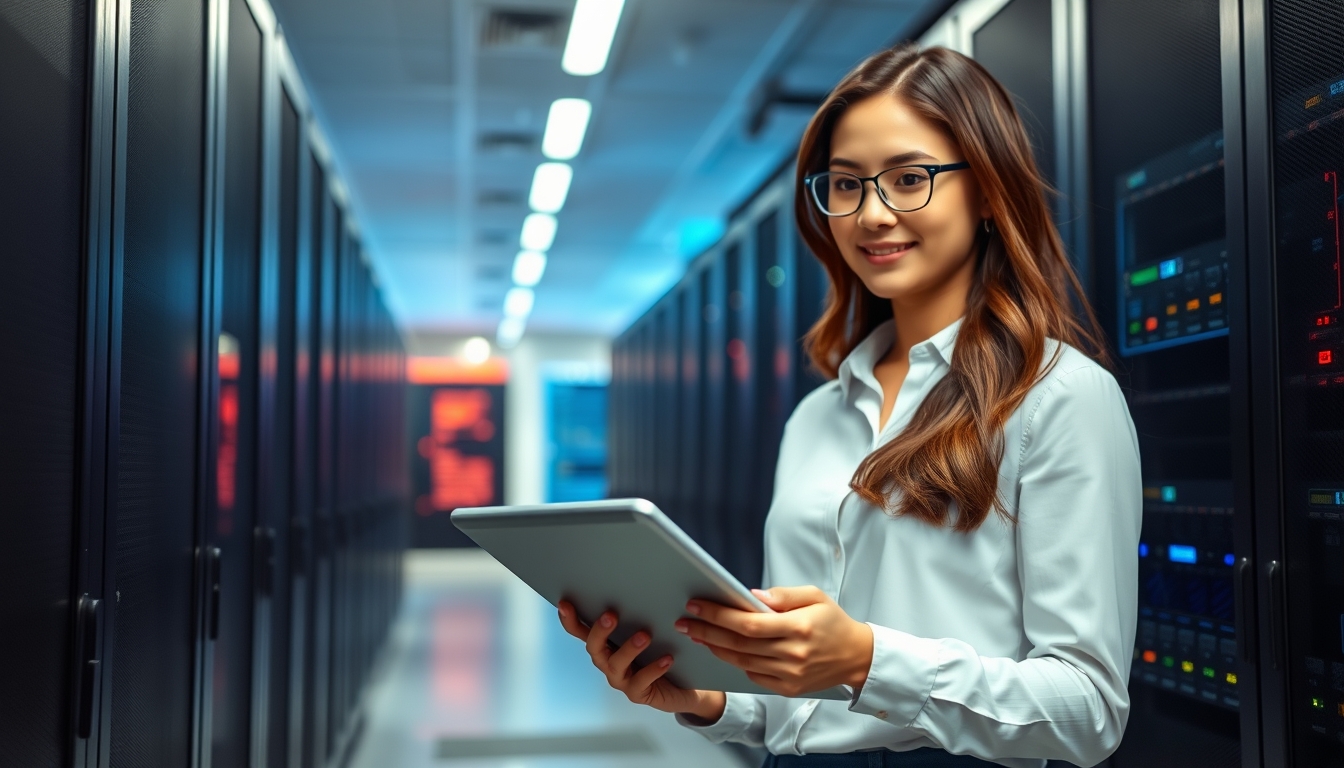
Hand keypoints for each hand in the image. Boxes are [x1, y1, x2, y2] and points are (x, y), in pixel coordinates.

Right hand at [557, 601, 725, 721]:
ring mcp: (621, 679)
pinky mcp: (638, 692)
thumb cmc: (661, 651)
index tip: (565, 603)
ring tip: (645, 636)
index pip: (581, 631)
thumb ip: (638, 613)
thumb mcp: (649, 629)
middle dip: (600, 631)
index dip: (570, 620)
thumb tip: (639, 583)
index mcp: (606, 644)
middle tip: (611, 615)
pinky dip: (654, 669)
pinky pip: (641, 682)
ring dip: (629, 649)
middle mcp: (608, 661)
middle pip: (594, 648)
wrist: (681, 685)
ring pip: (616, 665)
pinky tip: (667, 658)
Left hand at [675, 586, 873, 697]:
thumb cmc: (833, 622)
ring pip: (741, 661)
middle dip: (707, 630)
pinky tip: (721, 649)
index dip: (719, 614)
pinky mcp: (788, 689)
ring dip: (715, 647)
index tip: (696, 605)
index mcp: (799, 628)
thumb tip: (750, 596)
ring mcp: (790, 675)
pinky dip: (734, 662)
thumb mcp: (814, 596)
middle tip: (685, 621)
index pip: (748, 623)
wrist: (857, 657)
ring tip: (697, 634)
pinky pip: (753, 675)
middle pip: (739, 644)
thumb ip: (782, 595)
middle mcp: (793, 654)